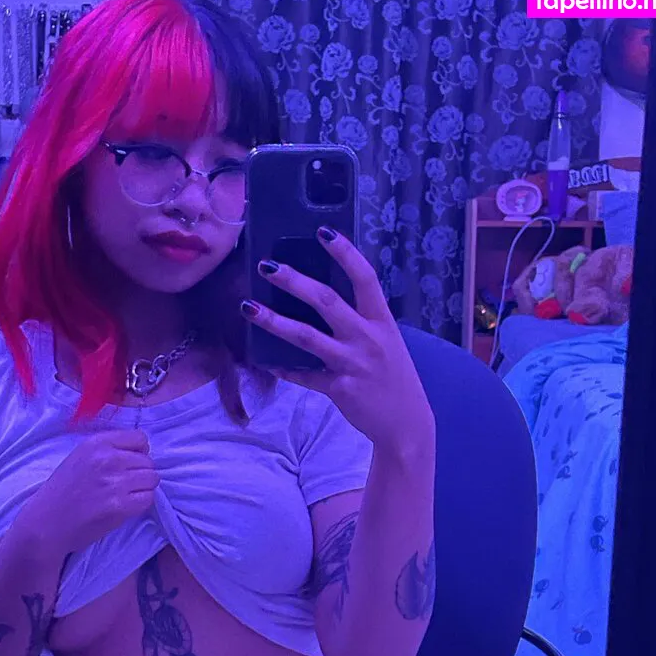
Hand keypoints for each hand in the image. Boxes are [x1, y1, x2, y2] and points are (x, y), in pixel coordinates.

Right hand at [20, 430, 159, 554]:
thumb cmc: (62, 491)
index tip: (131, 462)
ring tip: (125, 495)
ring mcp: (115, 482)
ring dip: (143, 488)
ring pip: (152, 479)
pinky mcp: (120, 505)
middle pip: (148, 461)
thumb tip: (142, 451)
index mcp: (97, 443)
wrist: (46, 523)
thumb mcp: (80, 457)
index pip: (140, 438)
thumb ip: (108, 450)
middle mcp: (108, 459)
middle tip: (125, 485)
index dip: (140, 451)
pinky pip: (148, 498)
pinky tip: (125, 506)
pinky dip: (140, 503)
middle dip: (141, 473)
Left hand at [242, 228, 434, 454]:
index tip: (323, 231)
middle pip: (327, 302)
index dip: (345, 253)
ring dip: (274, 321)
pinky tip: (266, 362)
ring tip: (248, 308)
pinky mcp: (339, 388)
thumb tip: (323, 301)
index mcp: (382, 321)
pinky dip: (285, 370)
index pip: (365, 278)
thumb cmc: (394, 378)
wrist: (406, 424)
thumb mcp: (386, 342)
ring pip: (307, 337)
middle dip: (294, 281)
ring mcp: (352, 364)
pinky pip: (305, 376)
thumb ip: (360, 322)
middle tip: (267, 266)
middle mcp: (367, 338)